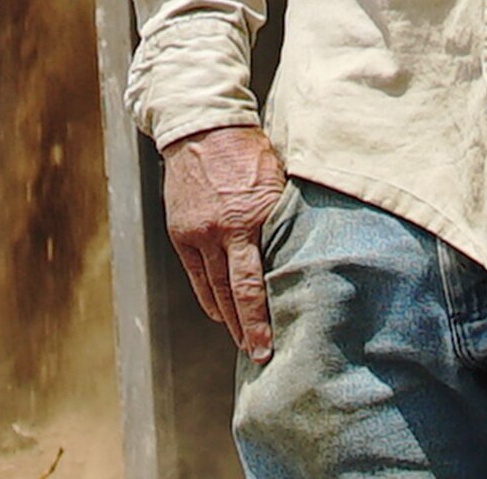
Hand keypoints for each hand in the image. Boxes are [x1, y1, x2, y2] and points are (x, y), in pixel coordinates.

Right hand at [161, 123, 288, 361]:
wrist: (202, 129)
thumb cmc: (250, 152)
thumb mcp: (278, 182)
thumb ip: (284, 220)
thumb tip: (305, 254)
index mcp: (249, 219)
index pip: (253, 285)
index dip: (259, 320)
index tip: (267, 347)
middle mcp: (218, 231)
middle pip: (232, 295)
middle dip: (244, 329)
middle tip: (258, 357)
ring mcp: (196, 234)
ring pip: (212, 289)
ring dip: (227, 318)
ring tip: (242, 340)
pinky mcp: (181, 233)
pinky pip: (196, 275)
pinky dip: (208, 297)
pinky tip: (220, 312)